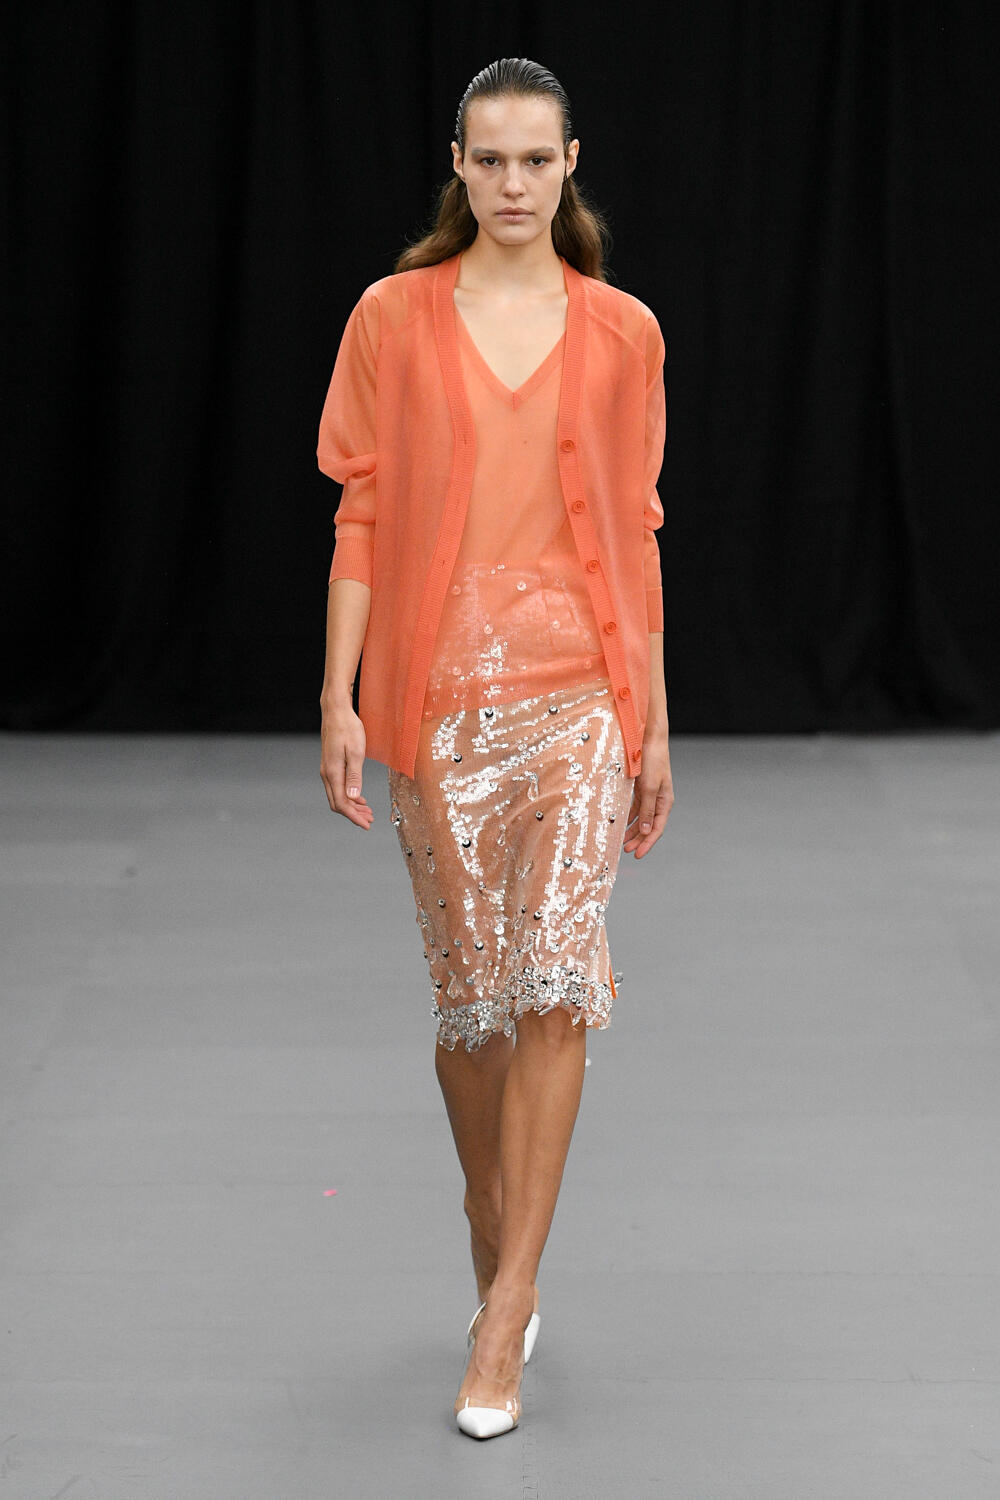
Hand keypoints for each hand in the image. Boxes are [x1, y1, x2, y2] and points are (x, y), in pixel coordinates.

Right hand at [320, 702, 374, 829]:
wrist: (336, 711)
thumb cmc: (348, 728)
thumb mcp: (356, 751)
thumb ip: (355, 776)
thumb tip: (354, 798)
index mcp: (333, 773)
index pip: (342, 803)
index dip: (354, 817)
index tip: (366, 824)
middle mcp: (327, 774)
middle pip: (338, 803)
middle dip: (353, 814)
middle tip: (370, 820)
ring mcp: (327, 770)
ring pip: (337, 796)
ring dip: (352, 806)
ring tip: (367, 812)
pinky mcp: (330, 765)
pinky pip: (338, 787)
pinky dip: (349, 796)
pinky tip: (359, 798)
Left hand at [622, 725, 672, 857]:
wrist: (650, 739)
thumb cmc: (652, 761)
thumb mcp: (648, 787)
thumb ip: (647, 809)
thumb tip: (647, 830)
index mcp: (665, 802)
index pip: (657, 829)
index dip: (648, 843)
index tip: (637, 855)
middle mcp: (659, 800)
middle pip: (649, 826)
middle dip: (639, 839)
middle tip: (627, 850)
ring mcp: (650, 794)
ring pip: (642, 818)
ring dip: (633, 829)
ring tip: (622, 840)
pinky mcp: (642, 787)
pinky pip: (636, 807)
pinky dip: (629, 816)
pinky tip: (621, 823)